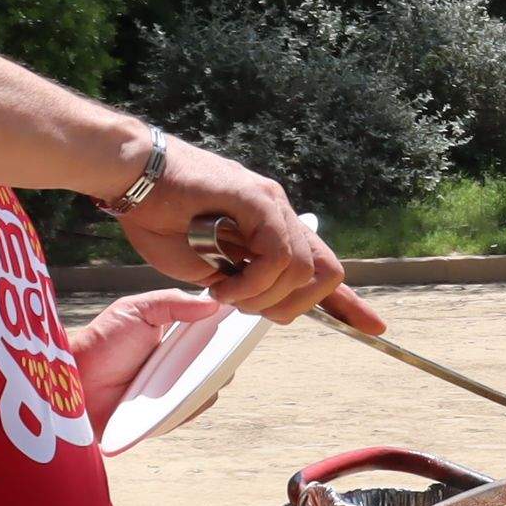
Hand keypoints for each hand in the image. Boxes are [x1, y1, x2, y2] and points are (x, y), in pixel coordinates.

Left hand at [70, 290, 220, 402]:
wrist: (75, 382)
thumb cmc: (101, 343)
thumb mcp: (135, 310)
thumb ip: (172, 301)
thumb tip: (214, 303)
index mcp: (175, 340)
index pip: (211, 336)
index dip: (225, 332)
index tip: (235, 326)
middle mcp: (178, 367)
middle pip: (217, 364)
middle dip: (224, 359)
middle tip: (218, 353)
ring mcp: (173, 393)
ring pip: (209, 389)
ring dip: (210, 383)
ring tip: (198, 375)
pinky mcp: (166, 417)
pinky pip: (191, 412)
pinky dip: (193, 405)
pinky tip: (186, 396)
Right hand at [118, 136, 385, 333]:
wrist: (131, 177)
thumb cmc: (157, 218)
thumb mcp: (204, 266)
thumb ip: (237, 283)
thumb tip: (254, 304)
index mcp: (274, 233)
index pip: (323, 269)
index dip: (349, 304)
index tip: (375, 328)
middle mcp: (282, 217)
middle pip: (326, 275)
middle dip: (293, 307)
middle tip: (245, 306)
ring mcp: (273, 205)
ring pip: (300, 270)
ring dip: (262, 297)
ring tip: (224, 293)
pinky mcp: (258, 199)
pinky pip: (278, 255)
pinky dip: (252, 281)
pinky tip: (222, 284)